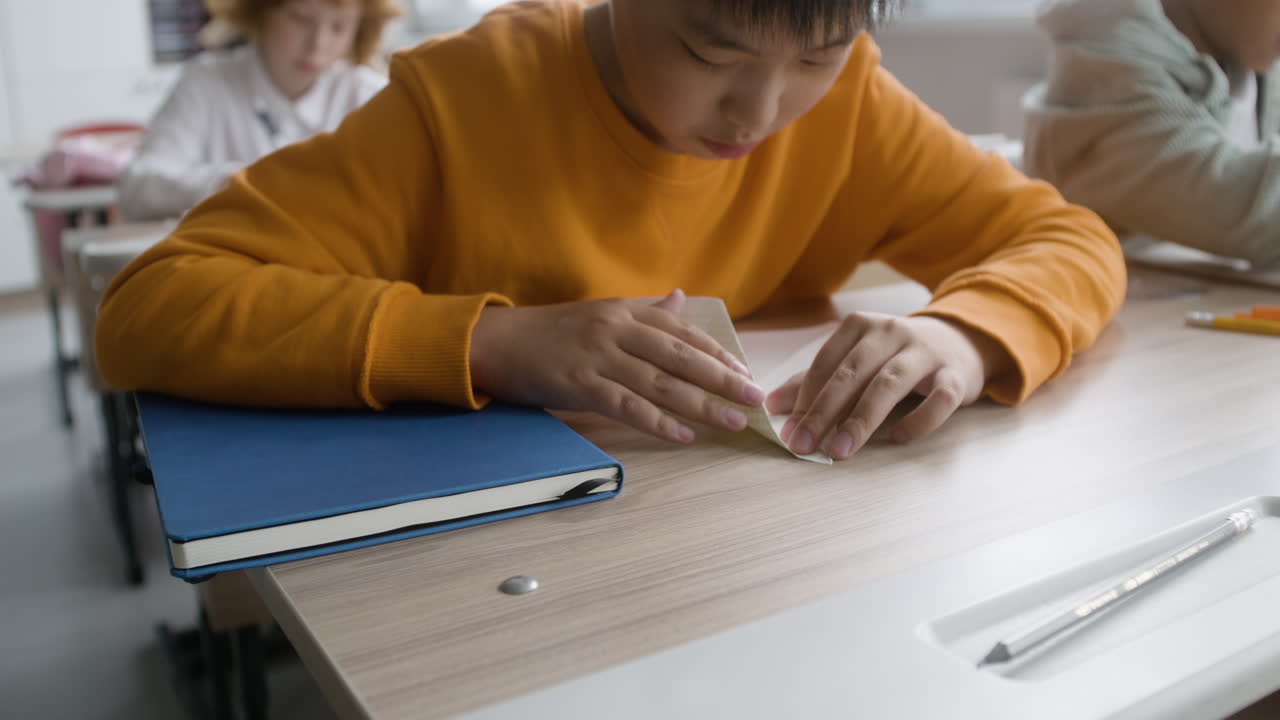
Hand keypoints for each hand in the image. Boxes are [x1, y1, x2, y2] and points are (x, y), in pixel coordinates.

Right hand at [470, 289, 765, 443]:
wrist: (495, 341)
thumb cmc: (549, 332)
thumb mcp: (600, 314)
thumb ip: (643, 312)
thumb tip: (681, 298)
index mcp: (624, 311)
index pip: (682, 331)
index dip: (717, 353)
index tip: (745, 372)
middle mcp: (616, 330)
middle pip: (680, 356)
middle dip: (722, 379)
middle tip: (755, 398)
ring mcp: (598, 357)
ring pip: (660, 383)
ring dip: (701, 404)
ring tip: (732, 421)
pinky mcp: (579, 385)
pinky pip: (627, 405)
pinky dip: (658, 421)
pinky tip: (683, 435)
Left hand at [765, 313, 1010, 459]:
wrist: (962, 341)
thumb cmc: (896, 356)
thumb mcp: (856, 359)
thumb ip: (815, 380)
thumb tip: (771, 405)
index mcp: (860, 327)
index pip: (825, 364)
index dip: (804, 399)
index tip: (788, 433)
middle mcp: (891, 332)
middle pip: (851, 373)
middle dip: (823, 412)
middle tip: (802, 445)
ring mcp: (925, 352)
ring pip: (888, 384)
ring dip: (860, 419)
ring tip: (838, 451)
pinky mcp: (956, 375)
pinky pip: (939, 398)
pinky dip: (919, 419)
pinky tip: (898, 438)